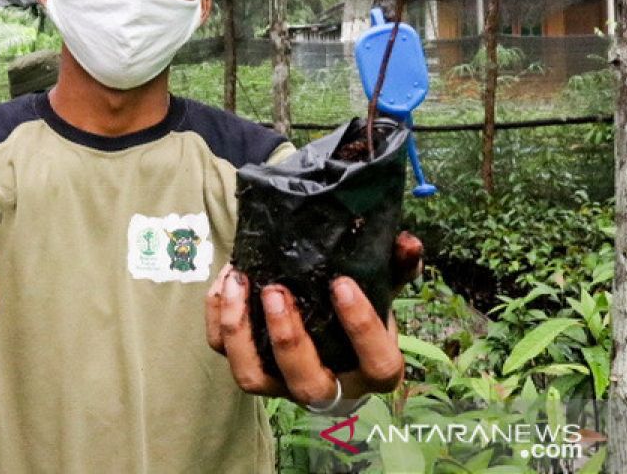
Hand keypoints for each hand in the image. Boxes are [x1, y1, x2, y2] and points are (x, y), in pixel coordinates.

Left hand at [206, 231, 422, 405]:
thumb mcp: (381, 286)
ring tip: (238, 282)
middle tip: (277, 290)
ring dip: (240, 331)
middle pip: (306, 384)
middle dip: (288, 338)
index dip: (361, 328)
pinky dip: (217, 317)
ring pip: (253, 378)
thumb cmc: (357, 308)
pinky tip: (224, 281)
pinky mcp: (250, 365)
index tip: (342, 284)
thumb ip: (395, 265)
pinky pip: (222, 352)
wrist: (328, 327)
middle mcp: (327, 386)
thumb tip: (409, 241)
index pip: (376, 363)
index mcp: (371, 370)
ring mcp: (282, 382)